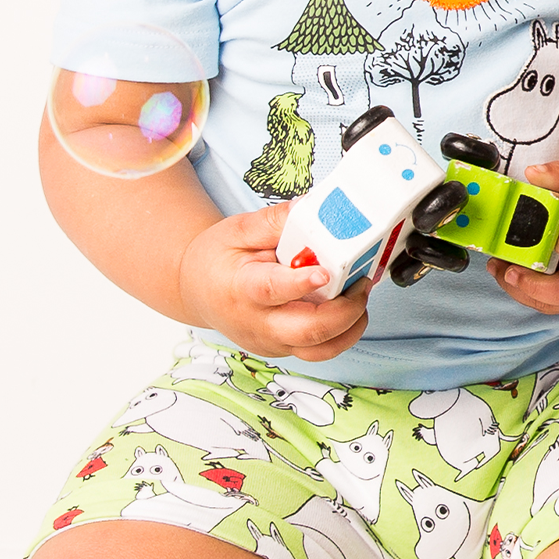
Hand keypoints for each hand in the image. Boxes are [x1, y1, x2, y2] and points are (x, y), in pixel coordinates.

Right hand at [177, 201, 370, 361]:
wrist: (197, 290)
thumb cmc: (216, 259)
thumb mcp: (238, 229)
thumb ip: (276, 221)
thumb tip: (310, 207)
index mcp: (241, 288)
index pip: (272, 290)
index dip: (300, 284)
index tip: (323, 272)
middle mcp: (257, 323)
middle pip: (307, 332)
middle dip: (344, 311)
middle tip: (361, 282)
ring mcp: (271, 342)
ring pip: (319, 351)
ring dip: (349, 327)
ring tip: (359, 295)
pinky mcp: (283, 349)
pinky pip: (319, 351)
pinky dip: (341, 332)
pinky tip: (348, 307)